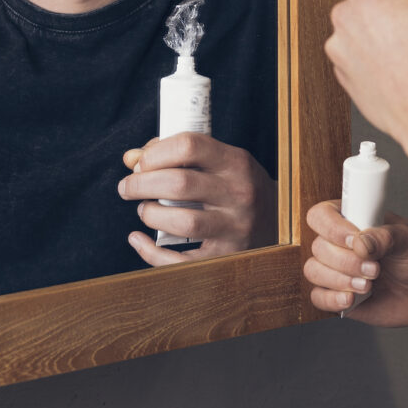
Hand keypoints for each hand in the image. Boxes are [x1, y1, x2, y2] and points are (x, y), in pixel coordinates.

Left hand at [118, 134, 276, 266]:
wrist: (280, 221)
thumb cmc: (236, 185)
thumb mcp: (218, 160)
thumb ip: (177, 155)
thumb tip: (131, 159)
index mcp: (236, 163)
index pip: (189, 146)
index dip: (156, 153)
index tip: (141, 162)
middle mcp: (239, 194)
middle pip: (179, 184)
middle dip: (141, 184)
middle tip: (127, 187)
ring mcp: (235, 229)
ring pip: (181, 221)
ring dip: (150, 214)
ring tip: (144, 210)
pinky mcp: (227, 258)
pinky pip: (182, 261)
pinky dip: (152, 253)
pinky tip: (138, 240)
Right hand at [303, 199, 407, 325]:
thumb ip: (386, 237)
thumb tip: (360, 243)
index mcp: (352, 220)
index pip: (321, 216)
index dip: (331, 228)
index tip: (354, 240)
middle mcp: (340, 244)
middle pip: (318, 247)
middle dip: (345, 261)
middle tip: (375, 269)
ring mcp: (338, 270)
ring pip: (314, 271)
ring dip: (339, 279)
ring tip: (368, 285)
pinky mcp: (340, 296)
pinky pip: (318, 298)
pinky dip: (331, 299)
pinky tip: (352, 299)